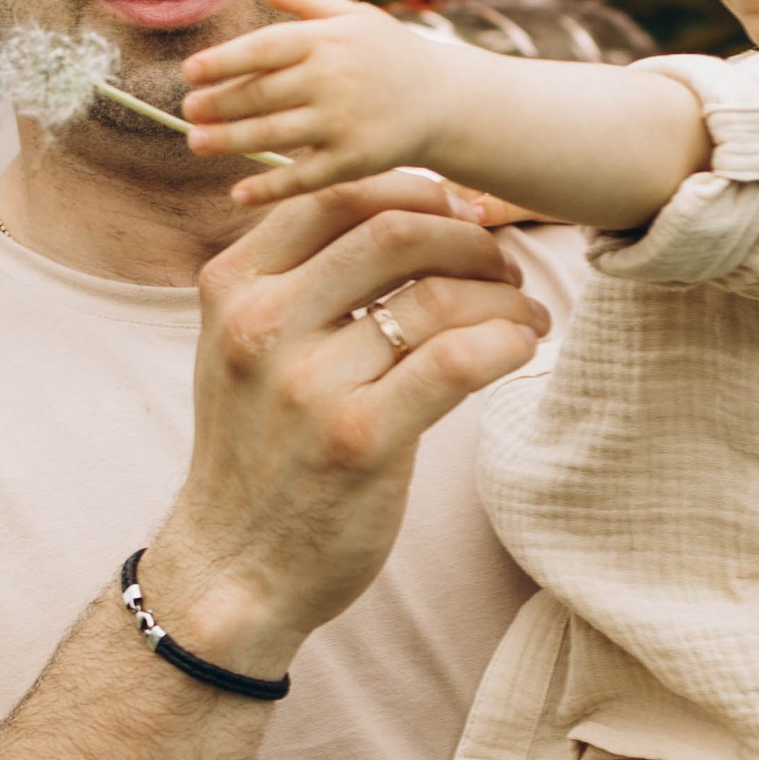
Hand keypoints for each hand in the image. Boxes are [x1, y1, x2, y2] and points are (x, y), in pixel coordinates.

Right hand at [144, 175, 544, 676]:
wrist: (234, 567)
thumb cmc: (258, 451)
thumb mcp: (244, 349)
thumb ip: (297, 281)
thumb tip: (402, 211)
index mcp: (232, 288)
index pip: (334, 196)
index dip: (415, 192)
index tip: (460, 213)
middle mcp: (262, 325)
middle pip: (393, 231)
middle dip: (468, 237)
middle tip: (503, 263)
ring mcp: (307, 384)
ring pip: (435, 295)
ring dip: (501, 294)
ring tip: (526, 313)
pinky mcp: (358, 440)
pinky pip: (457, 361)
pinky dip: (505, 341)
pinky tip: (519, 349)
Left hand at [182, 0, 464, 199]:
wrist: (446, 100)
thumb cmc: (390, 54)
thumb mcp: (353, 17)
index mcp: (327, 39)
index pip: (263, 48)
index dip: (222, 61)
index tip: (190, 72)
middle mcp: (333, 78)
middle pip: (259, 94)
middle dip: (217, 104)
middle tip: (187, 111)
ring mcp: (343, 121)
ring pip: (272, 134)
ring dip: (229, 141)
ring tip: (197, 142)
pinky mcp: (355, 160)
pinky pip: (303, 177)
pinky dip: (269, 186)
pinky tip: (239, 192)